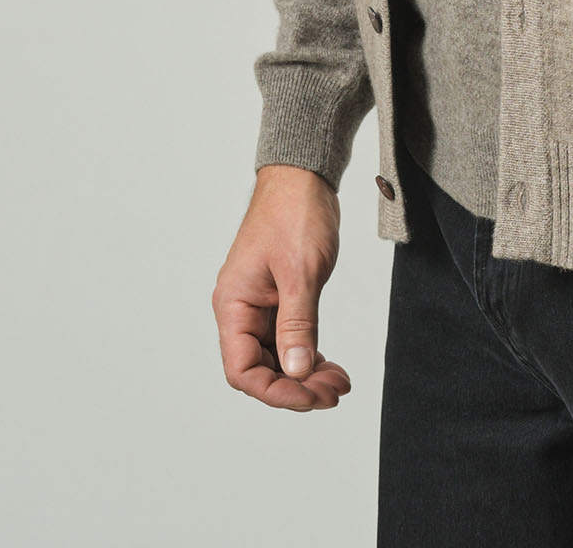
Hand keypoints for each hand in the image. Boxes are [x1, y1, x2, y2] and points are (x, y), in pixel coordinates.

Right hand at [212, 164, 351, 410]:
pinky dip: (308, 354)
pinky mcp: (279, 297)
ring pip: (277, 357)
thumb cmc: (295, 212)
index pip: (243, 370)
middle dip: (297, 386)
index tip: (312, 397)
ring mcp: (260, 304)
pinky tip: (330, 364)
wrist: (304, 175)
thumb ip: (298, 324)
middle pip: (260, 369)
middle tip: (334, 392)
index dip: (277, 392)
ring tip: (339, 382)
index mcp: (233, 304)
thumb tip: (296, 372)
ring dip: (305, 374)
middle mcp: (241, 309)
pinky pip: (289, 338)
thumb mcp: (301, 272)